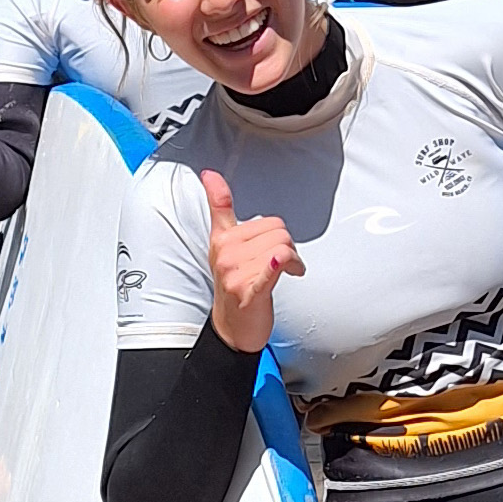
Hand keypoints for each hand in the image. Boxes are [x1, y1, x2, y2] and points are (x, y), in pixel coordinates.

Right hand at [201, 169, 300, 353]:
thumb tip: (211, 176)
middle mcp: (226, 254)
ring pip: (283, 246)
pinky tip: (284, 264)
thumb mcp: (223, 246)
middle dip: (286, 243)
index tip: (208, 174)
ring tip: (285, 271)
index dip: (216, 189)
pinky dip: (281, 264)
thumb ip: (221, 210)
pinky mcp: (251, 290)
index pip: (230, 209)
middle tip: (280, 260)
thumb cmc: (235, 286)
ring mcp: (236, 273)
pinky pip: (272, 268)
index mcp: (221, 241)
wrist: (233, 328)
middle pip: (277, 229)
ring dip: (294, 260)